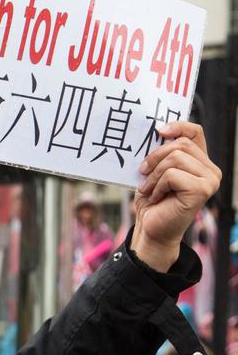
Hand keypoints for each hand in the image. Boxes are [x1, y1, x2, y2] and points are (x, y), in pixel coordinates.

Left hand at [132, 121, 221, 271]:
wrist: (151, 228)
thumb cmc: (152, 201)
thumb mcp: (154, 172)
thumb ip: (161, 154)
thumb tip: (156, 131)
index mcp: (200, 162)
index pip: (195, 132)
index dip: (178, 126)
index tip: (158, 130)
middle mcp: (210, 170)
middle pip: (181, 144)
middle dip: (155, 156)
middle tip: (143, 172)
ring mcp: (210, 180)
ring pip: (175, 158)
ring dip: (154, 174)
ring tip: (149, 189)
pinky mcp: (202, 190)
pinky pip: (172, 175)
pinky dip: (157, 185)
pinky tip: (156, 197)